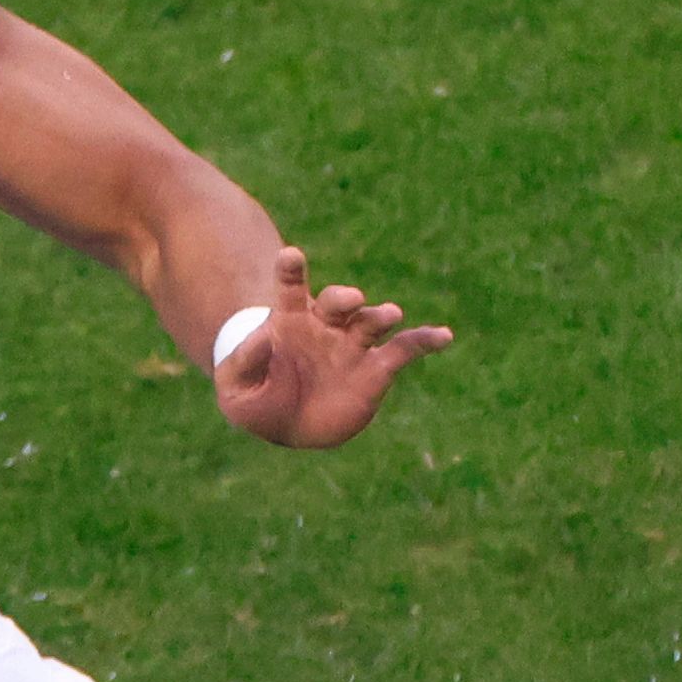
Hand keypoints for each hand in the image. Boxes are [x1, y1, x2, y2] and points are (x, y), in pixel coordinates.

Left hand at [208, 246, 451, 448]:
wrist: (287, 425)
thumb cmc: (256, 398)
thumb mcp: (237, 388)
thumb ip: (245, 362)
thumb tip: (262, 339)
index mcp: (289, 321)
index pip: (290, 287)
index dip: (291, 270)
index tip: (290, 256)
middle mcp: (326, 326)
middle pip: (338, 302)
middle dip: (344, 298)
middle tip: (350, 300)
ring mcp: (353, 345)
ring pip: (371, 322)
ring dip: (381, 316)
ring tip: (390, 315)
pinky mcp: (376, 370)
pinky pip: (405, 350)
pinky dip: (425, 340)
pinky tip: (443, 336)